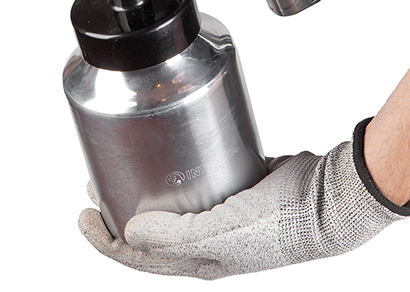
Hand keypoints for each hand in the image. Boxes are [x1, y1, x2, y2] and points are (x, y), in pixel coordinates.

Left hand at [78, 124, 409, 279]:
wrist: (326, 200)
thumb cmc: (279, 225)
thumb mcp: (222, 236)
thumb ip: (174, 237)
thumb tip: (129, 231)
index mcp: (199, 261)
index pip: (140, 257)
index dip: (105, 240)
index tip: (83, 214)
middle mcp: (207, 242)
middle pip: (151, 229)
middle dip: (120, 209)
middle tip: (99, 182)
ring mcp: (223, 214)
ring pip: (174, 203)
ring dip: (148, 187)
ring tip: (128, 163)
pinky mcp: (238, 187)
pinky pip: (201, 181)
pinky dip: (181, 171)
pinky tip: (172, 150)